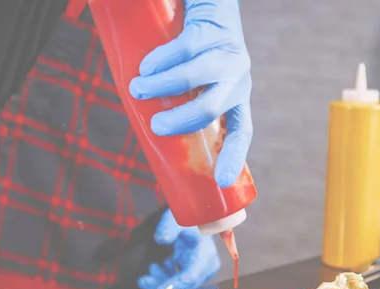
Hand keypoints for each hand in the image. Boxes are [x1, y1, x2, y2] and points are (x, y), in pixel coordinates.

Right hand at [129, 0, 251, 188]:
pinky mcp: (214, 32)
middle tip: (155, 126)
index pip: (242, 132)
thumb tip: (149, 132)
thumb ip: (181, 106)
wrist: (209, 7)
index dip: (233, 157)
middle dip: (180, 120)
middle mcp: (238, 80)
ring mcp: (228, 55)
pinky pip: (186, 48)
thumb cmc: (195, 56)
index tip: (221, 180)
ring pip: (196, 77)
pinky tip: (145, 67)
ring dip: (162, 86)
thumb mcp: (196, 86)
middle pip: (211, 108)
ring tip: (137, 89)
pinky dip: (160, 60)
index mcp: (236, 99)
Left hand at [138, 209, 220, 288]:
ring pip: (181, 284)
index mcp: (205, 254)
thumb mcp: (177, 218)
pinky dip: (167, 277)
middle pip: (184, 284)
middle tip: (143, 280)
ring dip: (163, 280)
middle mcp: (207, 265)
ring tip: (151, 268)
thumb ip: (169, 227)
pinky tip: (158, 266)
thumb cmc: (187, 218)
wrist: (196, 218)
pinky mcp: (196, 271)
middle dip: (163, 284)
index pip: (189, 277)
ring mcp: (202, 270)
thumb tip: (160, 239)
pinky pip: (180, 280)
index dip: (172, 286)